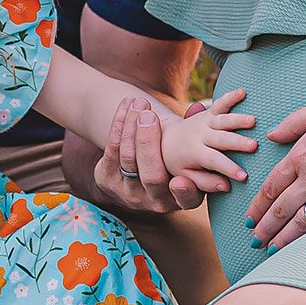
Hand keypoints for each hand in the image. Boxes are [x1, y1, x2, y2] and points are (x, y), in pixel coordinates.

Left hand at [101, 96, 230, 212]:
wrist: (137, 169)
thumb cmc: (172, 156)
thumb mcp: (186, 151)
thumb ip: (194, 132)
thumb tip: (196, 108)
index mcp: (182, 198)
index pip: (186, 200)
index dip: (184, 192)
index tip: (180, 179)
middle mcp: (155, 200)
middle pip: (152, 177)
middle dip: (148, 144)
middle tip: (149, 117)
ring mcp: (129, 193)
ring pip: (128, 159)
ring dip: (132, 127)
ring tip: (139, 103)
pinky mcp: (108, 181)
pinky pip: (112, 150)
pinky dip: (119, 124)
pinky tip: (127, 105)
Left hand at [159, 89, 256, 188]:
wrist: (165, 140)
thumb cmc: (181, 164)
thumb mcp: (187, 177)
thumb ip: (205, 182)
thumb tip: (225, 186)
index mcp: (195, 154)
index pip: (213, 161)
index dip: (228, 168)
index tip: (244, 176)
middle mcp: (200, 136)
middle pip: (220, 139)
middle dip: (237, 142)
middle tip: (254, 146)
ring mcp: (205, 122)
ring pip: (222, 120)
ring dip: (237, 119)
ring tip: (253, 120)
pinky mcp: (209, 113)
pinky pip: (219, 104)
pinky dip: (230, 97)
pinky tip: (243, 92)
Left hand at [246, 91, 305, 249]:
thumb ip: (294, 123)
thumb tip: (272, 135)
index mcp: (301, 154)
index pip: (271, 186)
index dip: (258, 205)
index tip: (249, 217)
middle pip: (280, 209)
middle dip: (264, 227)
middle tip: (254, 240)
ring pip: (300, 223)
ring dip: (283, 238)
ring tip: (271, 249)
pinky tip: (304, 247)